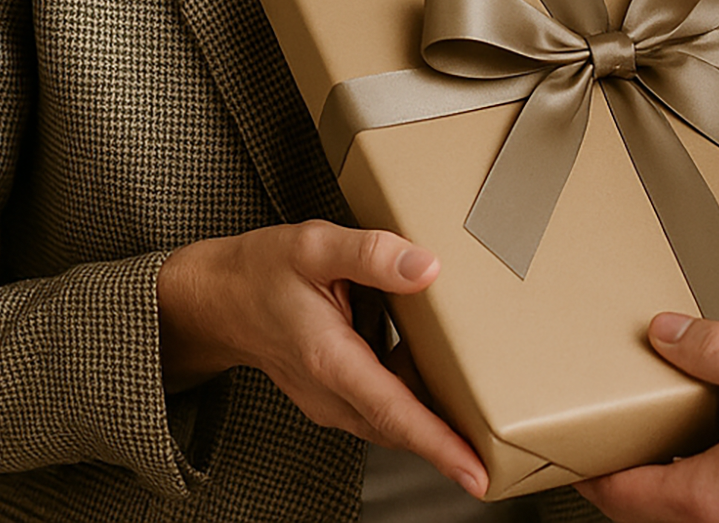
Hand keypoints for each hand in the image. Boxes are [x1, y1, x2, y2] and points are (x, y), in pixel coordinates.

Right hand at [156, 221, 485, 495]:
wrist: (217, 298)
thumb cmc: (262, 270)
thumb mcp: (315, 246)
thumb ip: (372, 254)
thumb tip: (427, 268)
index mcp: (330, 359)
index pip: (394, 411)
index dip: (438, 444)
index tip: (475, 472)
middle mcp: (330, 390)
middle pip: (400, 427)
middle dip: (449, 445)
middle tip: (500, 452)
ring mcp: (330, 398)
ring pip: (391, 421)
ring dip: (432, 426)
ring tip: (481, 424)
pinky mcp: (333, 392)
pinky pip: (380, 407)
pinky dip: (411, 404)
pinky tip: (439, 382)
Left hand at [576, 313, 718, 522]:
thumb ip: (716, 352)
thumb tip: (665, 332)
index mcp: (701, 496)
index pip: (618, 492)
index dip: (588, 470)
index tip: (570, 451)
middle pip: (641, 510)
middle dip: (621, 475)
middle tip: (609, 438)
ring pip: (678, 516)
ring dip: (661, 482)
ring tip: (661, 438)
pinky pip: (714, 516)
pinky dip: (699, 488)